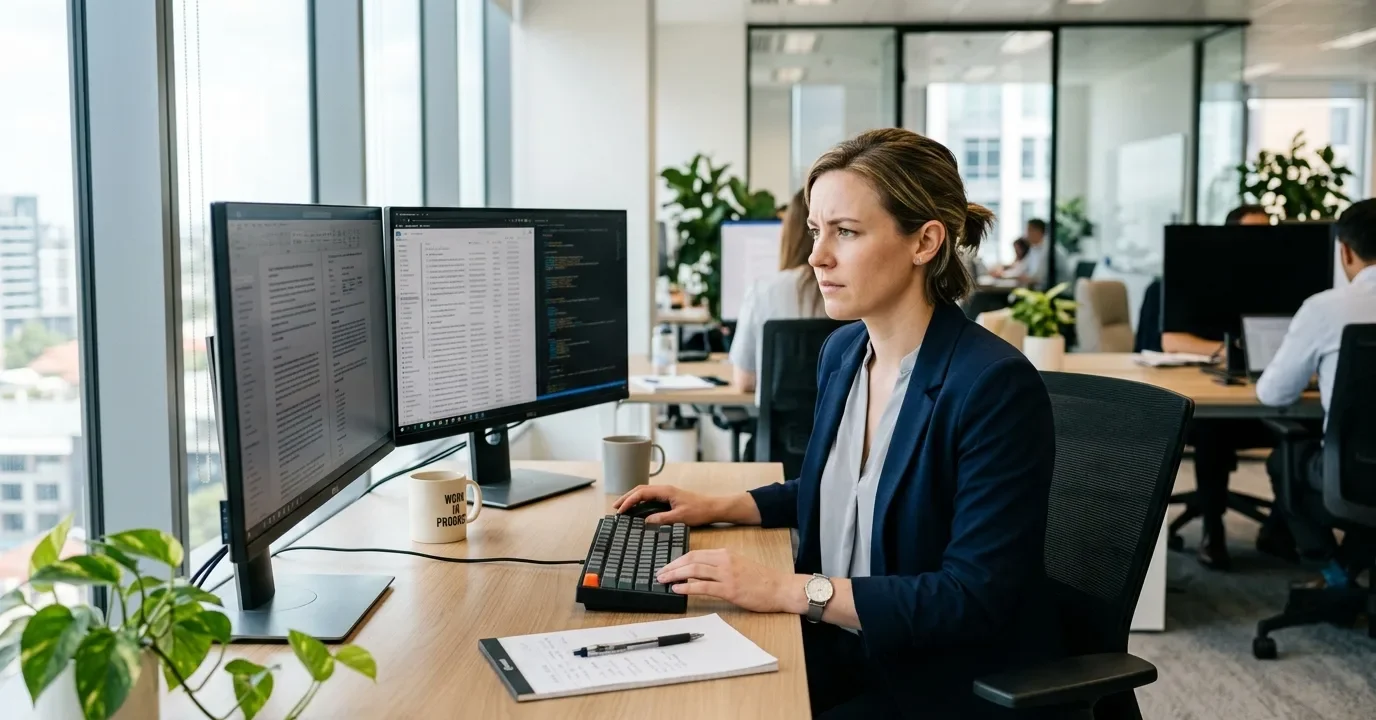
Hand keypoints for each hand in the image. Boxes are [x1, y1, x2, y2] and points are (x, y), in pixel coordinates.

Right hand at [612, 485, 720, 525]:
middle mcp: (664, 490)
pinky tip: (636, 510)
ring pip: (644, 493)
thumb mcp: (680, 517)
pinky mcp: (669, 499)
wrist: (713, 508)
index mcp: (666, 491)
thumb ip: (662, 519)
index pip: (642, 493)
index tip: (620, 511)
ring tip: (622, 508)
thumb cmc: (700, 511)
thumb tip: (645, 522)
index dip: (629, 501)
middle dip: (626, 498)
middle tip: (615, 508)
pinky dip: (640, 502)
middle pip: (640, 490)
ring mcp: (666, 493)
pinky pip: (650, 498)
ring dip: (632, 499)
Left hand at [655, 549, 796, 612]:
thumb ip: (721, 565)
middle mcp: (724, 561)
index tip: (667, 566)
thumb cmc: (762, 579)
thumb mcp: (739, 564)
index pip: (695, 553)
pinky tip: (678, 589)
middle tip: (659, 573)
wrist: (780, 588)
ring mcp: (727, 575)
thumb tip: (699, 571)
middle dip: (672, 566)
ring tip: (664, 580)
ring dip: (675, 575)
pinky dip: (687, 587)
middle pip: (691, 559)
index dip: (678, 560)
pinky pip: (703, 587)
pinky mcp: (729, 590)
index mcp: (726, 553)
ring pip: (694, 571)